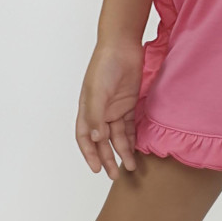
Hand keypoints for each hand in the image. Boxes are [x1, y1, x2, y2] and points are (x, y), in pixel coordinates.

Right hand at [76, 39, 145, 179]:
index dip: (89, 154)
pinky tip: (136, 150)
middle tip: (115, 175)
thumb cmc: (105, 65)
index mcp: (86, 109)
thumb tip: (95, 139)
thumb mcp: (97, 91)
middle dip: (107, 158)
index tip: (97, 169)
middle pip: (102, 141)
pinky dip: (132, 138)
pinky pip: (129, 126)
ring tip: (130, 167)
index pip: (84, 138)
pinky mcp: (128, 104)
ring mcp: (114, 108)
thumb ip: (95, 116)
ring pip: (117, 136)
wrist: (122, 46)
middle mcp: (99, 112)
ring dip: (122, 151)